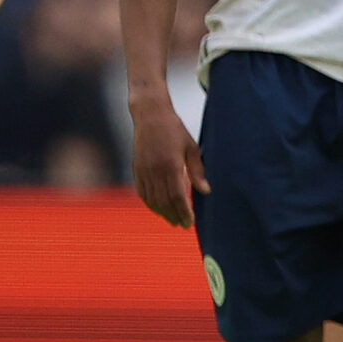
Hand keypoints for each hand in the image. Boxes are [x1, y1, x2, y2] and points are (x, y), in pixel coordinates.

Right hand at [132, 97, 209, 227]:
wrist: (150, 116)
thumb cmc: (175, 130)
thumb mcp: (191, 147)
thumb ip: (198, 170)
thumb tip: (206, 191)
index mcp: (171, 165)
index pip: (177, 196)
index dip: (184, 211)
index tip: (190, 222)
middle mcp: (155, 170)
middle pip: (164, 201)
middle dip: (174, 215)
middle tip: (183, 226)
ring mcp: (143, 170)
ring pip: (152, 199)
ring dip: (162, 212)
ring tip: (172, 220)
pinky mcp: (136, 169)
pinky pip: (142, 192)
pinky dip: (149, 203)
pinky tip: (157, 208)